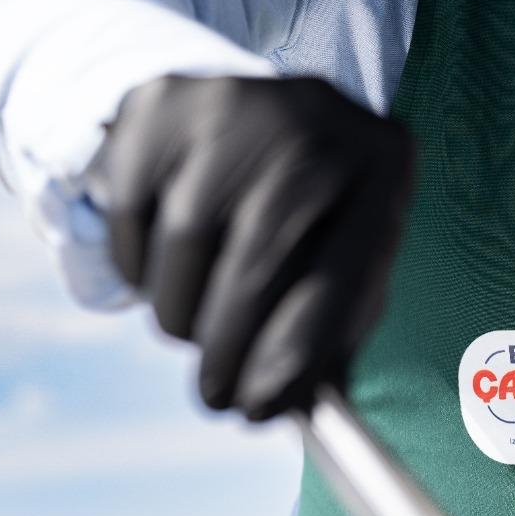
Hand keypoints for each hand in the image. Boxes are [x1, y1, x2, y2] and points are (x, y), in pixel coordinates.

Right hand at [87, 74, 413, 419]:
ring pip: (184, 247)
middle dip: (226, 351)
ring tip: (192, 323)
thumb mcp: (348, 257)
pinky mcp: (158, 106)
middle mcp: (312, 121)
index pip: (337, 282)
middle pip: (254, 269)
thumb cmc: (316, 213)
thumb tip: (284, 407)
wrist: (255, 112)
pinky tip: (165, 269)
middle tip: (214, 397)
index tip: (257, 411)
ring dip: (180, 312)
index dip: (291, 359)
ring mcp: (230, 104)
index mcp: (383, 165)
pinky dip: (139, 268)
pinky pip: (131, 218)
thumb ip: (331, 334)